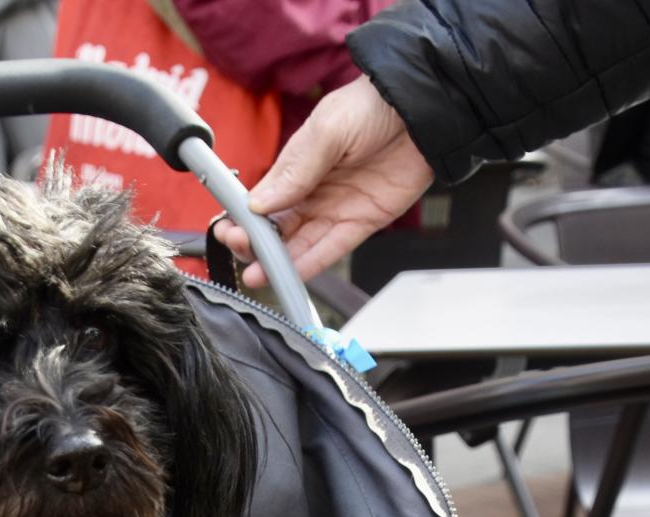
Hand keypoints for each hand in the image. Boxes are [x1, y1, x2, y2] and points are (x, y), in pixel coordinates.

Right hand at [212, 75, 433, 286]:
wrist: (421, 109)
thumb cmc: (371, 106)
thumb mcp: (327, 129)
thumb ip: (295, 169)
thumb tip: (259, 202)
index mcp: (297, 166)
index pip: (262, 200)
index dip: (244, 218)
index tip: (229, 229)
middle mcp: (313, 191)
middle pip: (277, 227)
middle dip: (255, 243)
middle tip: (241, 251)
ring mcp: (336, 208)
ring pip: (301, 243)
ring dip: (278, 261)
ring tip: (256, 276)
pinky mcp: (362, 221)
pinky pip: (332, 248)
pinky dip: (311, 264)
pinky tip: (291, 275)